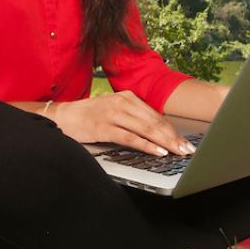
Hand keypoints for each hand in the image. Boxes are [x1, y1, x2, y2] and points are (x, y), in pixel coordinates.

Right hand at [49, 91, 194, 156]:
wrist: (62, 116)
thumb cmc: (89, 116)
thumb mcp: (115, 111)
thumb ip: (134, 119)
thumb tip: (158, 134)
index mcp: (128, 97)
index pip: (156, 116)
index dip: (172, 130)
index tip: (185, 141)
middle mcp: (122, 102)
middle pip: (154, 122)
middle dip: (173, 137)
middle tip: (187, 149)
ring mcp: (113, 113)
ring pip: (146, 129)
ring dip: (165, 142)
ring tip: (178, 151)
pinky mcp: (104, 126)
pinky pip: (130, 137)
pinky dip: (146, 145)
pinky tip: (158, 151)